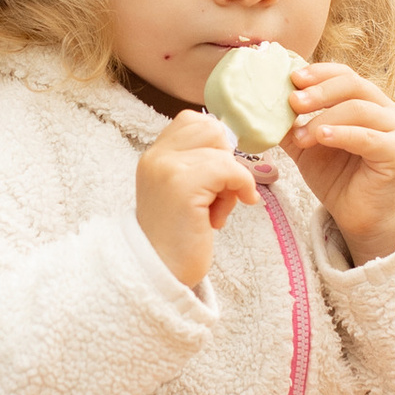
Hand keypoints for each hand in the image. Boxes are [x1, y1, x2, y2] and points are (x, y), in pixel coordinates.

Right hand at [136, 109, 258, 290]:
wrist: (159, 274)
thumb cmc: (178, 239)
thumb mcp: (182, 193)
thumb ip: (197, 167)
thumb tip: (232, 147)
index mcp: (155, 156)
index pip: (193, 121)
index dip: (216, 145)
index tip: (218, 177)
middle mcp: (157, 157)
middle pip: (211, 128)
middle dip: (226, 159)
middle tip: (219, 193)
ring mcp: (167, 168)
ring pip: (222, 150)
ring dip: (231, 180)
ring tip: (215, 210)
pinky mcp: (182, 184)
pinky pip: (229, 169)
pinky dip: (239, 189)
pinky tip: (222, 217)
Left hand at [285, 61, 394, 263]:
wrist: (357, 216)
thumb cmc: (337, 177)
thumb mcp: (306, 145)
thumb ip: (291, 124)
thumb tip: (262, 104)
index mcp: (367, 101)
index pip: (344, 74)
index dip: (318, 73)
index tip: (292, 80)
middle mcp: (386, 110)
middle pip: (353, 84)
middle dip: (319, 91)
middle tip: (293, 101)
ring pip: (359, 109)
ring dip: (324, 118)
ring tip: (302, 136)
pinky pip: (369, 137)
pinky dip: (343, 134)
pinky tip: (322, 137)